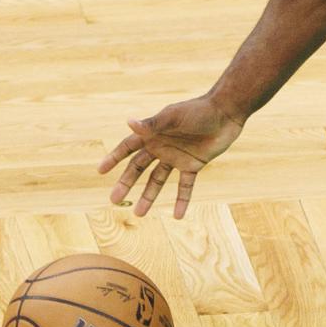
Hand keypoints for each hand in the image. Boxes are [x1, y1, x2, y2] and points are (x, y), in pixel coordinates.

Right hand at [99, 96, 243, 218]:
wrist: (226, 113)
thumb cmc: (197, 110)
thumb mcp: (173, 117)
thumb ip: (153, 124)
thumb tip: (129, 122)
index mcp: (152, 134)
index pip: (127, 147)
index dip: (114, 158)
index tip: (100, 170)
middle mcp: (161, 147)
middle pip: (138, 168)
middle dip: (126, 183)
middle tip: (114, 201)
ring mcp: (176, 158)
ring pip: (157, 180)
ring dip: (148, 196)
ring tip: (138, 214)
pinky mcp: (193, 165)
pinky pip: (186, 186)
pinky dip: (182, 200)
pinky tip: (178, 216)